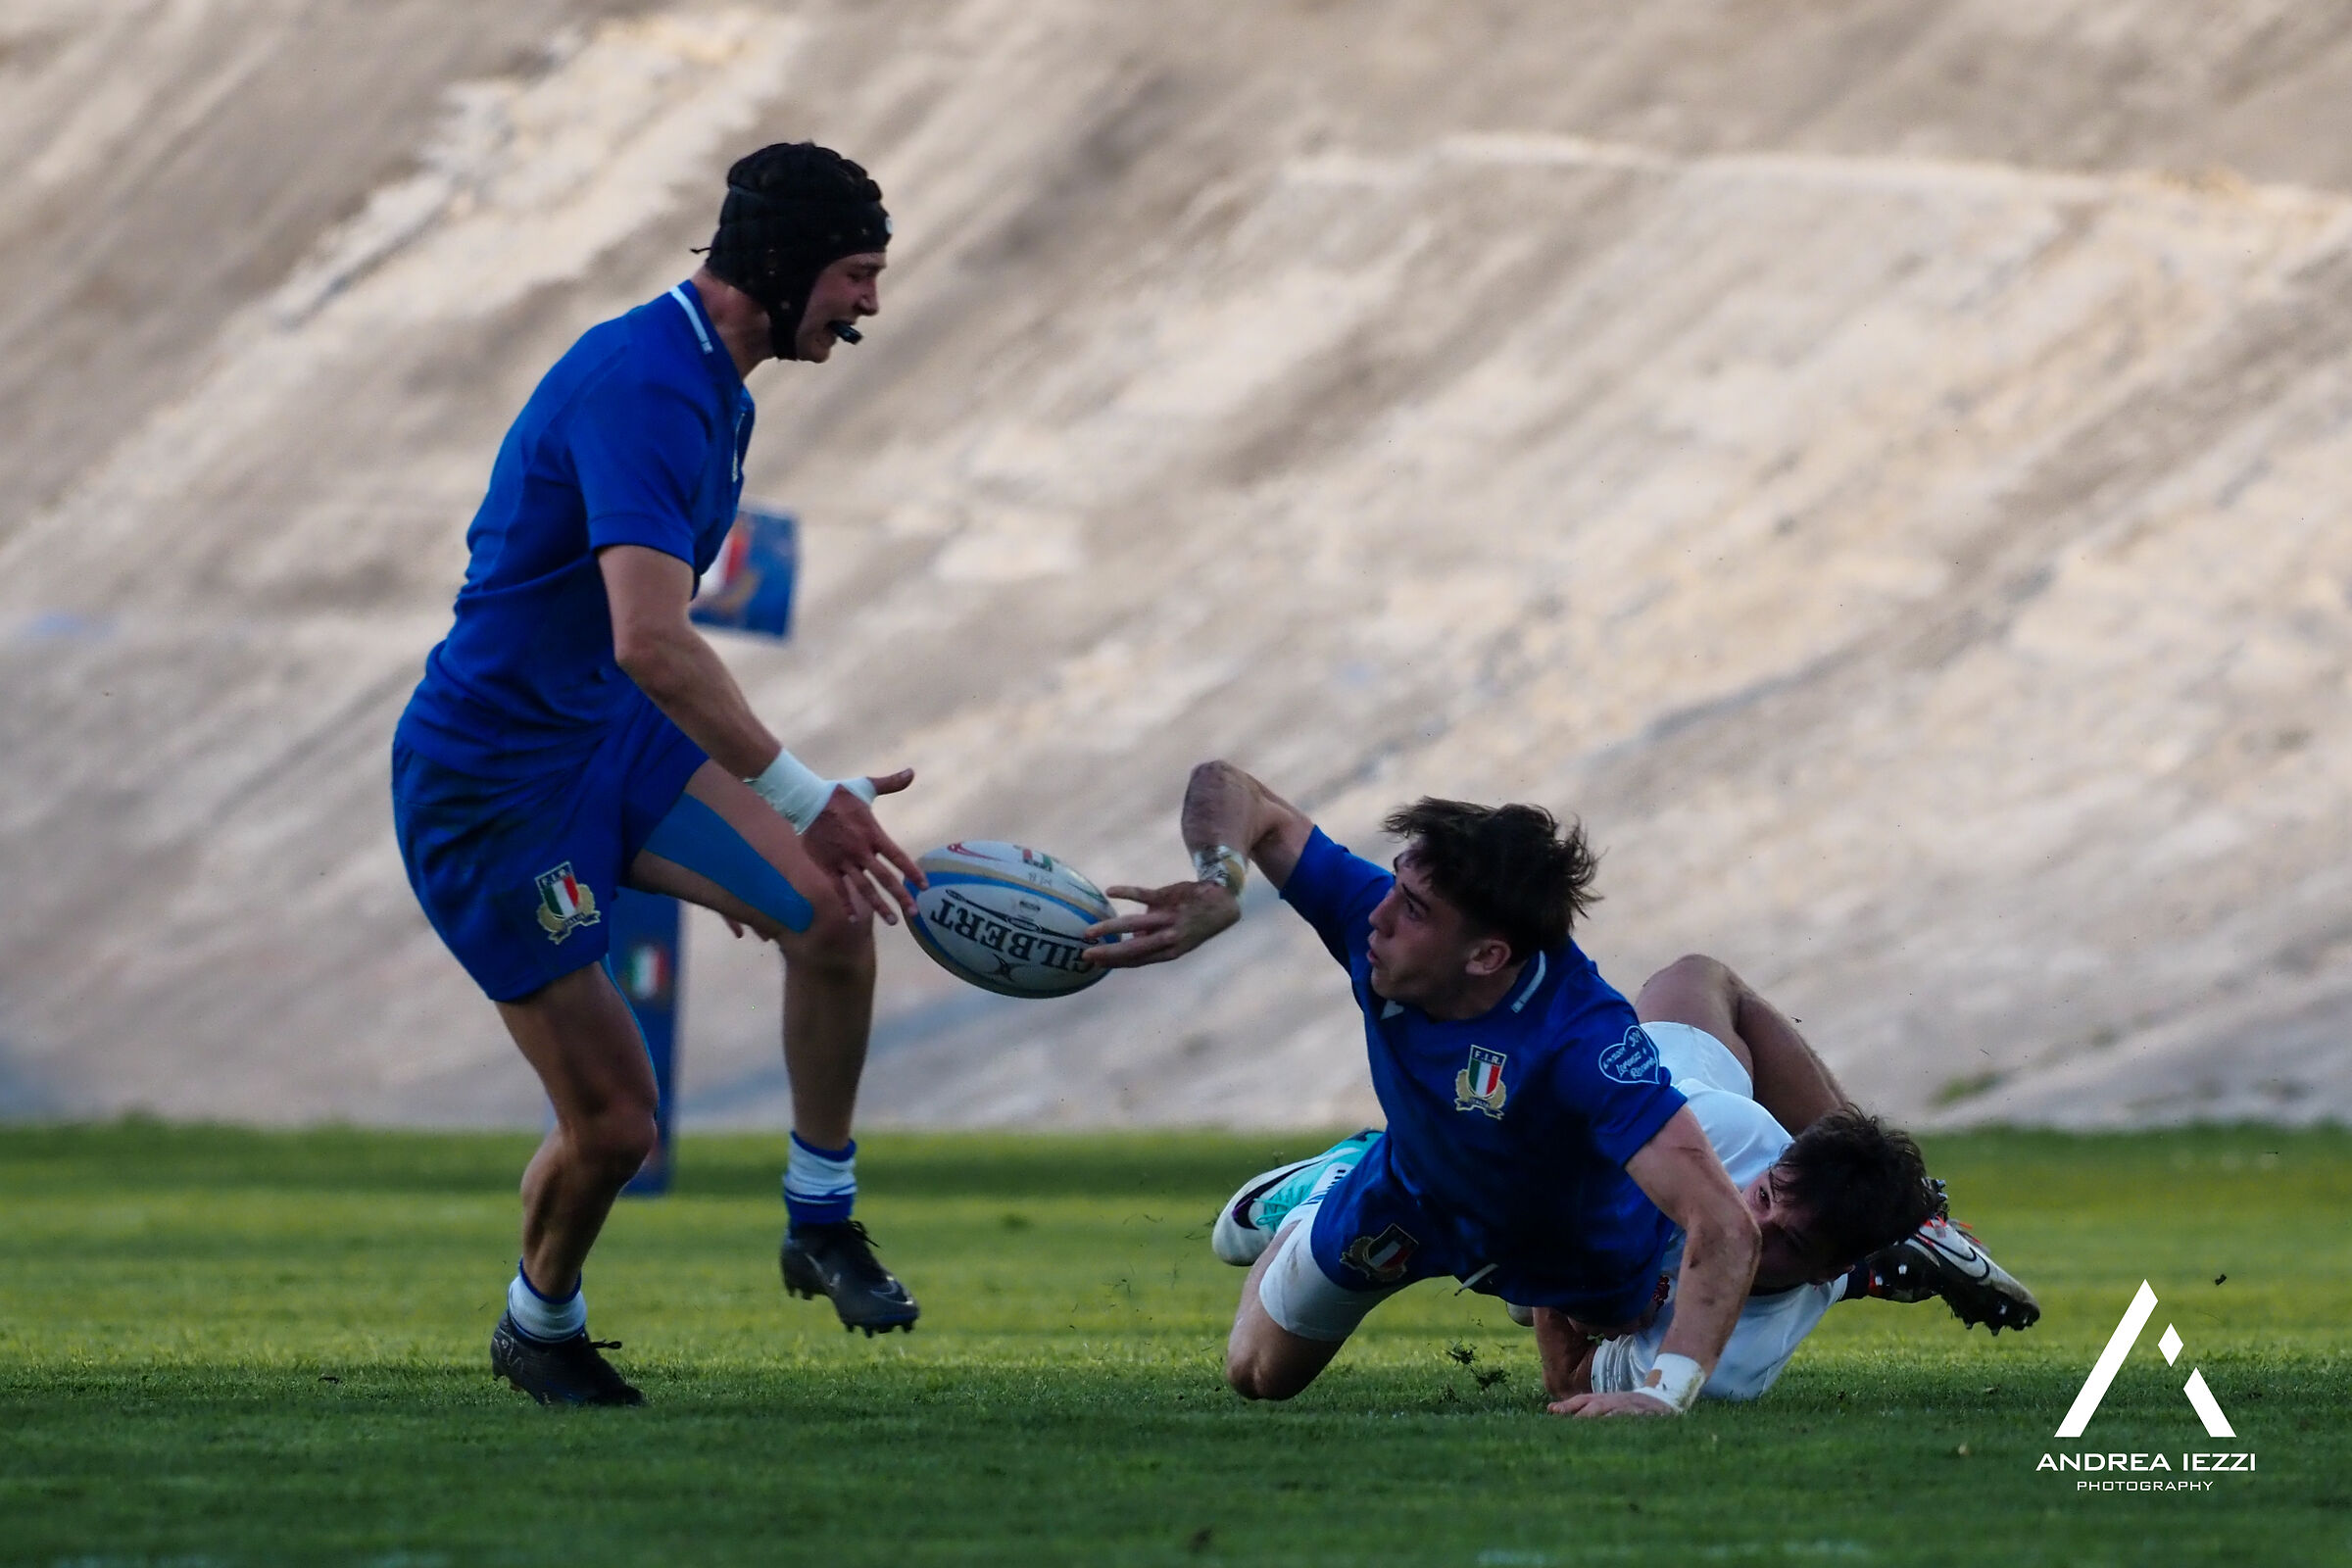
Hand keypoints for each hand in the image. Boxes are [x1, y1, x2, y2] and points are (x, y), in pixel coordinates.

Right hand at [798, 768, 924, 923]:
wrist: (805, 801)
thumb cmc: (838, 794)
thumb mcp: (866, 787)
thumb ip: (891, 783)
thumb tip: (912, 772)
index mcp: (873, 834)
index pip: (898, 857)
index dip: (911, 872)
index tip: (923, 886)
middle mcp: (861, 851)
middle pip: (885, 878)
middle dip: (901, 897)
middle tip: (914, 912)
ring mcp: (844, 861)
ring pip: (865, 888)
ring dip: (879, 906)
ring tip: (892, 921)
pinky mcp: (827, 867)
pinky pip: (839, 890)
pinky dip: (847, 905)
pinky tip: (854, 920)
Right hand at [1080, 879, 1240, 966]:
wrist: (1222, 900)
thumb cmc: (1193, 921)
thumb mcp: (1177, 939)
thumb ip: (1153, 940)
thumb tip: (1131, 940)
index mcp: (1170, 951)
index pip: (1137, 960)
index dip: (1115, 962)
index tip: (1094, 962)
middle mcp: (1169, 937)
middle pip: (1134, 949)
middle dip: (1109, 953)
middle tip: (1086, 954)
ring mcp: (1168, 917)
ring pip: (1135, 924)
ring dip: (1111, 928)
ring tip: (1090, 931)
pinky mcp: (1168, 897)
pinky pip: (1143, 894)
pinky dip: (1126, 892)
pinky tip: (1110, 891)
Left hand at [1547, 1390, 1678, 1418]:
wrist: (1659, 1400)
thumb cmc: (1624, 1406)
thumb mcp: (1602, 1404)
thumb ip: (1578, 1407)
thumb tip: (1550, 1409)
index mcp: (1602, 1399)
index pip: (1582, 1400)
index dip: (1568, 1406)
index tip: (1552, 1411)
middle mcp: (1613, 1401)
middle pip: (1596, 1406)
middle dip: (1583, 1415)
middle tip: (1570, 1426)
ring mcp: (1629, 1408)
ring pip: (1613, 1414)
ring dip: (1602, 1421)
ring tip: (1590, 1430)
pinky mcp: (1644, 1416)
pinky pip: (1633, 1421)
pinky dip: (1625, 1425)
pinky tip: (1617, 1432)